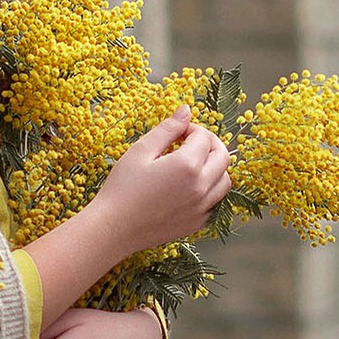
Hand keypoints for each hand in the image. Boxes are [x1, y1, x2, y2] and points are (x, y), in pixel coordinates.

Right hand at [91, 105, 232, 255]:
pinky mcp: (197, 223)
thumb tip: (186, 110)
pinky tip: (188, 187)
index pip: (204, 137)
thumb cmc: (123, 188)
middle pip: (223, 156)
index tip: (177, 132)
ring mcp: (201, 208)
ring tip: (191, 164)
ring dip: (214, 167)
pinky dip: (209, 190)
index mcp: (187, 166)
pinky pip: (215, 202)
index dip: (191, 129)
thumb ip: (168, 129)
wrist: (114, 228)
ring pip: (225, 181)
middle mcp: (201, 187)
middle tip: (190, 142)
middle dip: (210, 144)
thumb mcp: (141, 151)